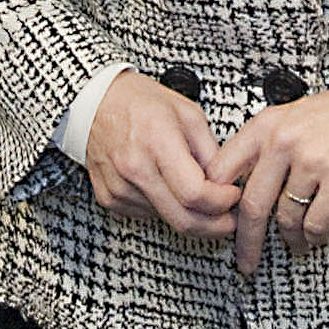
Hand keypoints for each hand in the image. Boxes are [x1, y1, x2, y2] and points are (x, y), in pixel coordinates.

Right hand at [84, 70, 240, 242]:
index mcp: (157, 141)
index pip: (195, 193)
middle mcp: (134, 168)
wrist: (95, 103)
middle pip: (183, 219)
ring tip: (196, 193)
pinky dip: (164, 208)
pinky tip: (167, 187)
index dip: (222, 202)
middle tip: (230, 220)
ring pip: (167, 219)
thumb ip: (211, 152)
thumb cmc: (141, 102)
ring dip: (189, 214)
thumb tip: (227, 185)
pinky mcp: (109, 198)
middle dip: (215, 225)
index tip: (233, 196)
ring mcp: (119, 187)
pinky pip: (147, 215)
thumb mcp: (188, 114)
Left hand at [213, 90, 328, 276]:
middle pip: (252, 205)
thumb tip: (231, 191)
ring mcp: (312, 161)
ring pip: (286, 218)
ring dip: (289, 239)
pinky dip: (313, 237)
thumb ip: (258, 148)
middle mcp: (284, 142)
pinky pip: (316, 223)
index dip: (216, 204)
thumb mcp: (284, 119)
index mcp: (264, 127)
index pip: (222, 172)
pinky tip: (314, 236)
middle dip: (246, 241)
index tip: (220, 223)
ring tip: (294, 243)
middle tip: (246, 262)